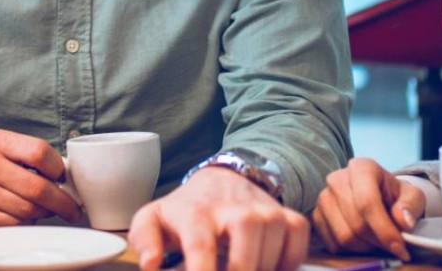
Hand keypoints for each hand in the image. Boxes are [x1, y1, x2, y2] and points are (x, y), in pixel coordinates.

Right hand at [0, 130, 81, 227]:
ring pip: (26, 210)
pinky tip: (23, 216)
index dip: (58, 168)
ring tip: (44, 210)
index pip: (39, 153)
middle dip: (62, 203)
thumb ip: (25, 153)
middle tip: (72, 209)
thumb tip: (63, 174)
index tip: (63, 177)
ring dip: (42, 214)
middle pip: (37, 188)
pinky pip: (9, 224)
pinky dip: (22, 223)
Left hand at [129, 167, 307, 270]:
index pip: (201, 249)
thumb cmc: (186, 209)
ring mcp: (266, 212)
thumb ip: (144, 240)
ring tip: (236, 267)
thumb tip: (151, 264)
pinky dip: (286, 264)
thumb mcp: (154, 219)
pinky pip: (296, 250)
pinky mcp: (288, 216)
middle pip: (244, 261)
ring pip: (270, 260)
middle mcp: (236, 211)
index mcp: (198, 214)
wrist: (222, 179)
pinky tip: (266, 265)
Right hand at [310, 158, 425, 260]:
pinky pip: (333, 244)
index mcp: (362, 167)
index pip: (367, 202)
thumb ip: (411, 206)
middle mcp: (337, 179)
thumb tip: (403, 222)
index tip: (399, 247)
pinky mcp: (316, 216)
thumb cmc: (395, 196)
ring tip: (378, 240)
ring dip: (366, 246)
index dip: (384, 229)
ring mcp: (323, 198)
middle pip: (356, 223)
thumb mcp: (413, 196)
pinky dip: (351, 250)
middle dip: (378, 240)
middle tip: (393, 245)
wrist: (379, 197)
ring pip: (344, 236)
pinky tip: (363, 241)